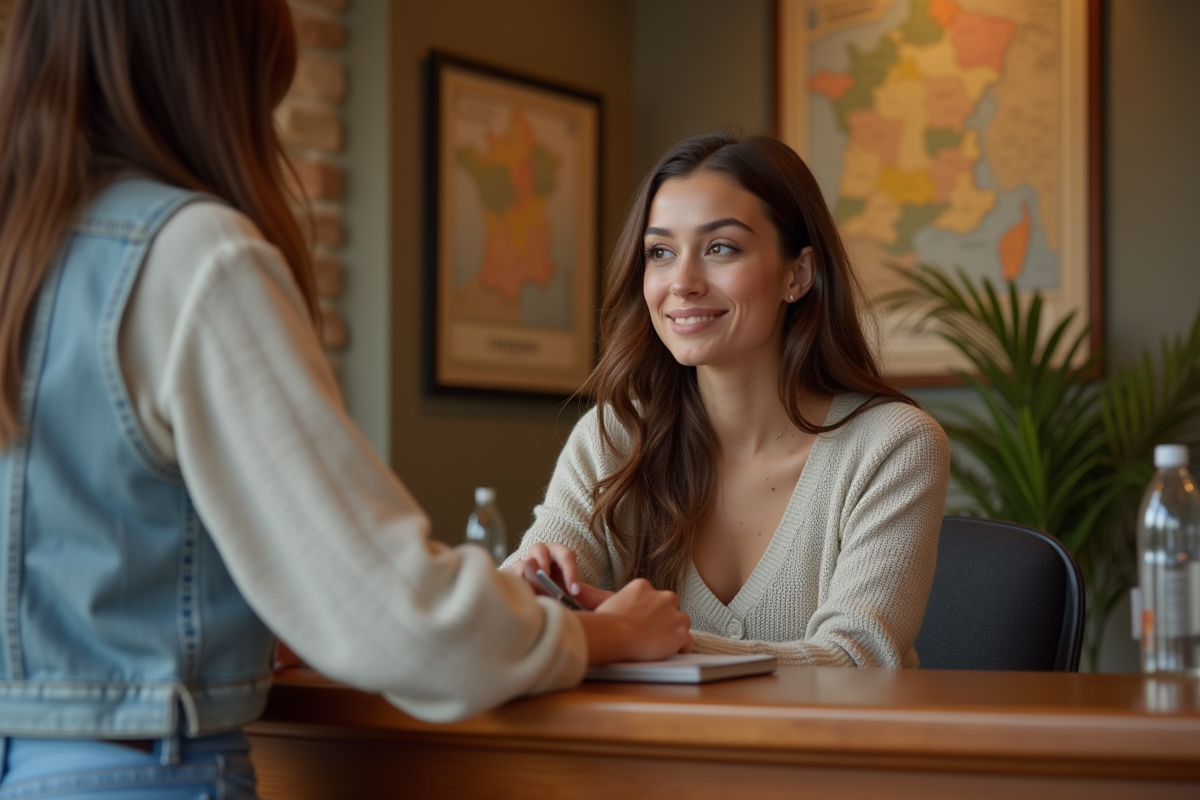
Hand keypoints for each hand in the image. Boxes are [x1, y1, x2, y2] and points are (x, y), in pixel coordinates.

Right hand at [505, 542, 585, 601]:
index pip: (566, 555)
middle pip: (539, 550)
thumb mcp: (572, 589)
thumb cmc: (556, 588)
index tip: (575, 592)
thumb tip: (613, 598)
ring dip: (531, 580)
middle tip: (553, 591)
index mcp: (557, 553)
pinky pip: (510, 576)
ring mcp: (521, 563)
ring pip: (524, 564)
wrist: (533, 593)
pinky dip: (518, 585)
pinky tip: (526, 598)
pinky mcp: (508, 574)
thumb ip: (590, 594)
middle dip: (546, 568)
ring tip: (538, 596)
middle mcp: (538, 553)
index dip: (571, 572)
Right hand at [577, 578, 692, 663]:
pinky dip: (680, 648)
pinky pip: (687, 641)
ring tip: (658, 645)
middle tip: (649, 634)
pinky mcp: (680, 633)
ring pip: (682, 622)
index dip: (648, 612)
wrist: (615, 634)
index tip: (640, 623)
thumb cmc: (605, 622)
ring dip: (673, 632)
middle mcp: (663, 596)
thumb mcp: (604, 602)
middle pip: (670, 607)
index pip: (652, 597)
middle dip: (663, 619)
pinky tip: (669, 652)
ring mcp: (674, 615)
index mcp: (643, 586)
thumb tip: (577, 589)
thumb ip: (601, 596)